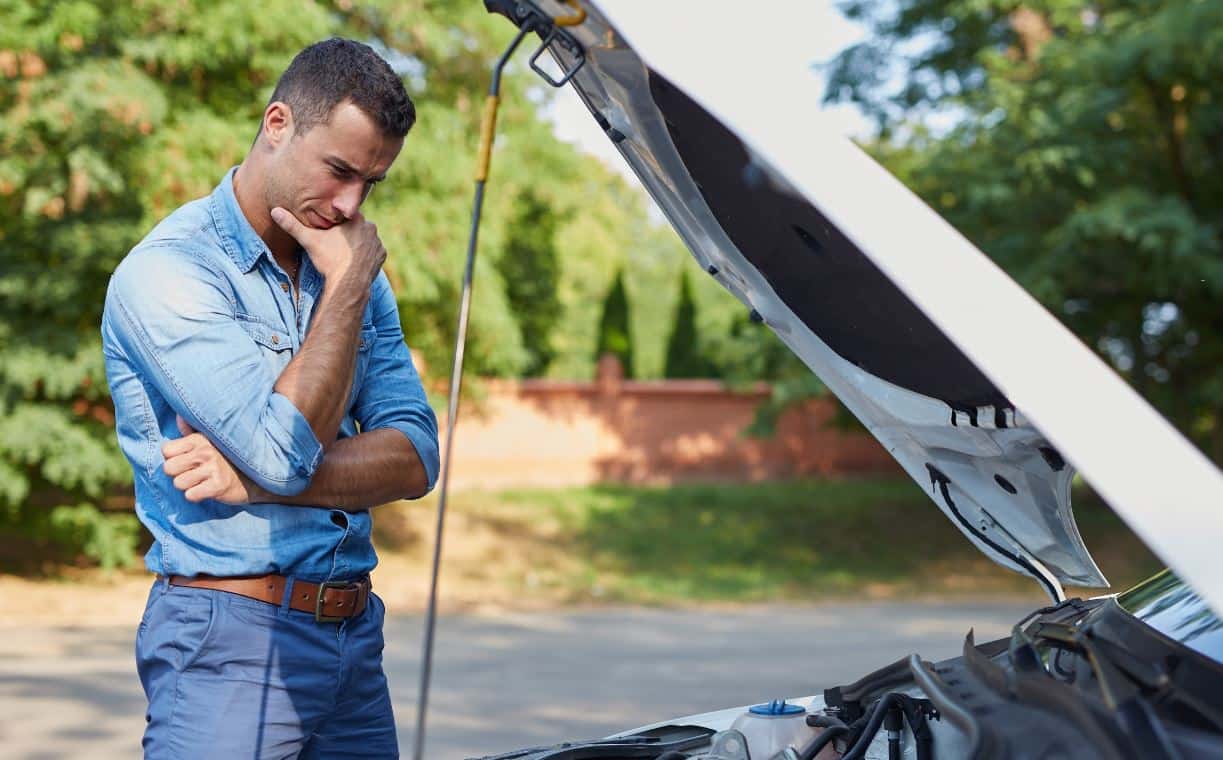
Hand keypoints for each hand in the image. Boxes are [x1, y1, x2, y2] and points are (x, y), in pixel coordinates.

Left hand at [161, 416, 256, 504]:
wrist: (252, 479)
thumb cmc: (224, 460)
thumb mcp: (208, 442)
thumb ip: (190, 431)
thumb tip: (178, 416)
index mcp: (200, 439)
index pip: (166, 450)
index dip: (172, 459)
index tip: (187, 461)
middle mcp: (206, 451)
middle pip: (168, 468)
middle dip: (178, 474)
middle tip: (194, 473)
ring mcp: (213, 468)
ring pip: (178, 483)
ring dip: (188, 486)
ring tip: (202, 481)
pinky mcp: (218, 486)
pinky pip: (190, 495)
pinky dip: (196, 496)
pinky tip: (207, 490)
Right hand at [270, 206, 384, 285]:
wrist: (348, 283)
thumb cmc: (329, 259)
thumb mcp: (308, 240)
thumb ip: (292, 225)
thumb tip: (274, 211)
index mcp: (355, 218)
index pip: (343, 216)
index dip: (334, 225)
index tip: (328, 234)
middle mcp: (371, 226)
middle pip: (355, 227)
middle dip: (346, 234)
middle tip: (335, 246)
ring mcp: (378, 242)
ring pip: (365, 238)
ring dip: (357, 244)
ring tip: (344, 255)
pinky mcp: (382, 256)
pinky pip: (373, 251)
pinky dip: (365, 255)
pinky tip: (355, 261)